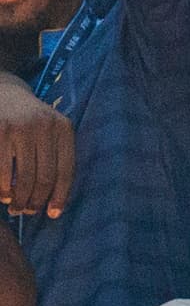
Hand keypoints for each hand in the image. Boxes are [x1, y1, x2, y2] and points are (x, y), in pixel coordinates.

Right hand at [0, 74, 73, 216]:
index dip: (60, 196)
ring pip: (24, 176)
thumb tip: (55, 205)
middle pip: (45, 176)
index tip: (52, 214)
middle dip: (36, 200)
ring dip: (19, 198)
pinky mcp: (0, 129)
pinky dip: (3, 187)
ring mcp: (20, 127)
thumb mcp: (49, 131)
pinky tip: (3, 195)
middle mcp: (45, 126)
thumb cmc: (29, 121)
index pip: (66, 171)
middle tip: (28, 212)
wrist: (3, 91)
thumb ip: (54, 159)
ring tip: (15, 207)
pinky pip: (3, 169)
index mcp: (64, 129)